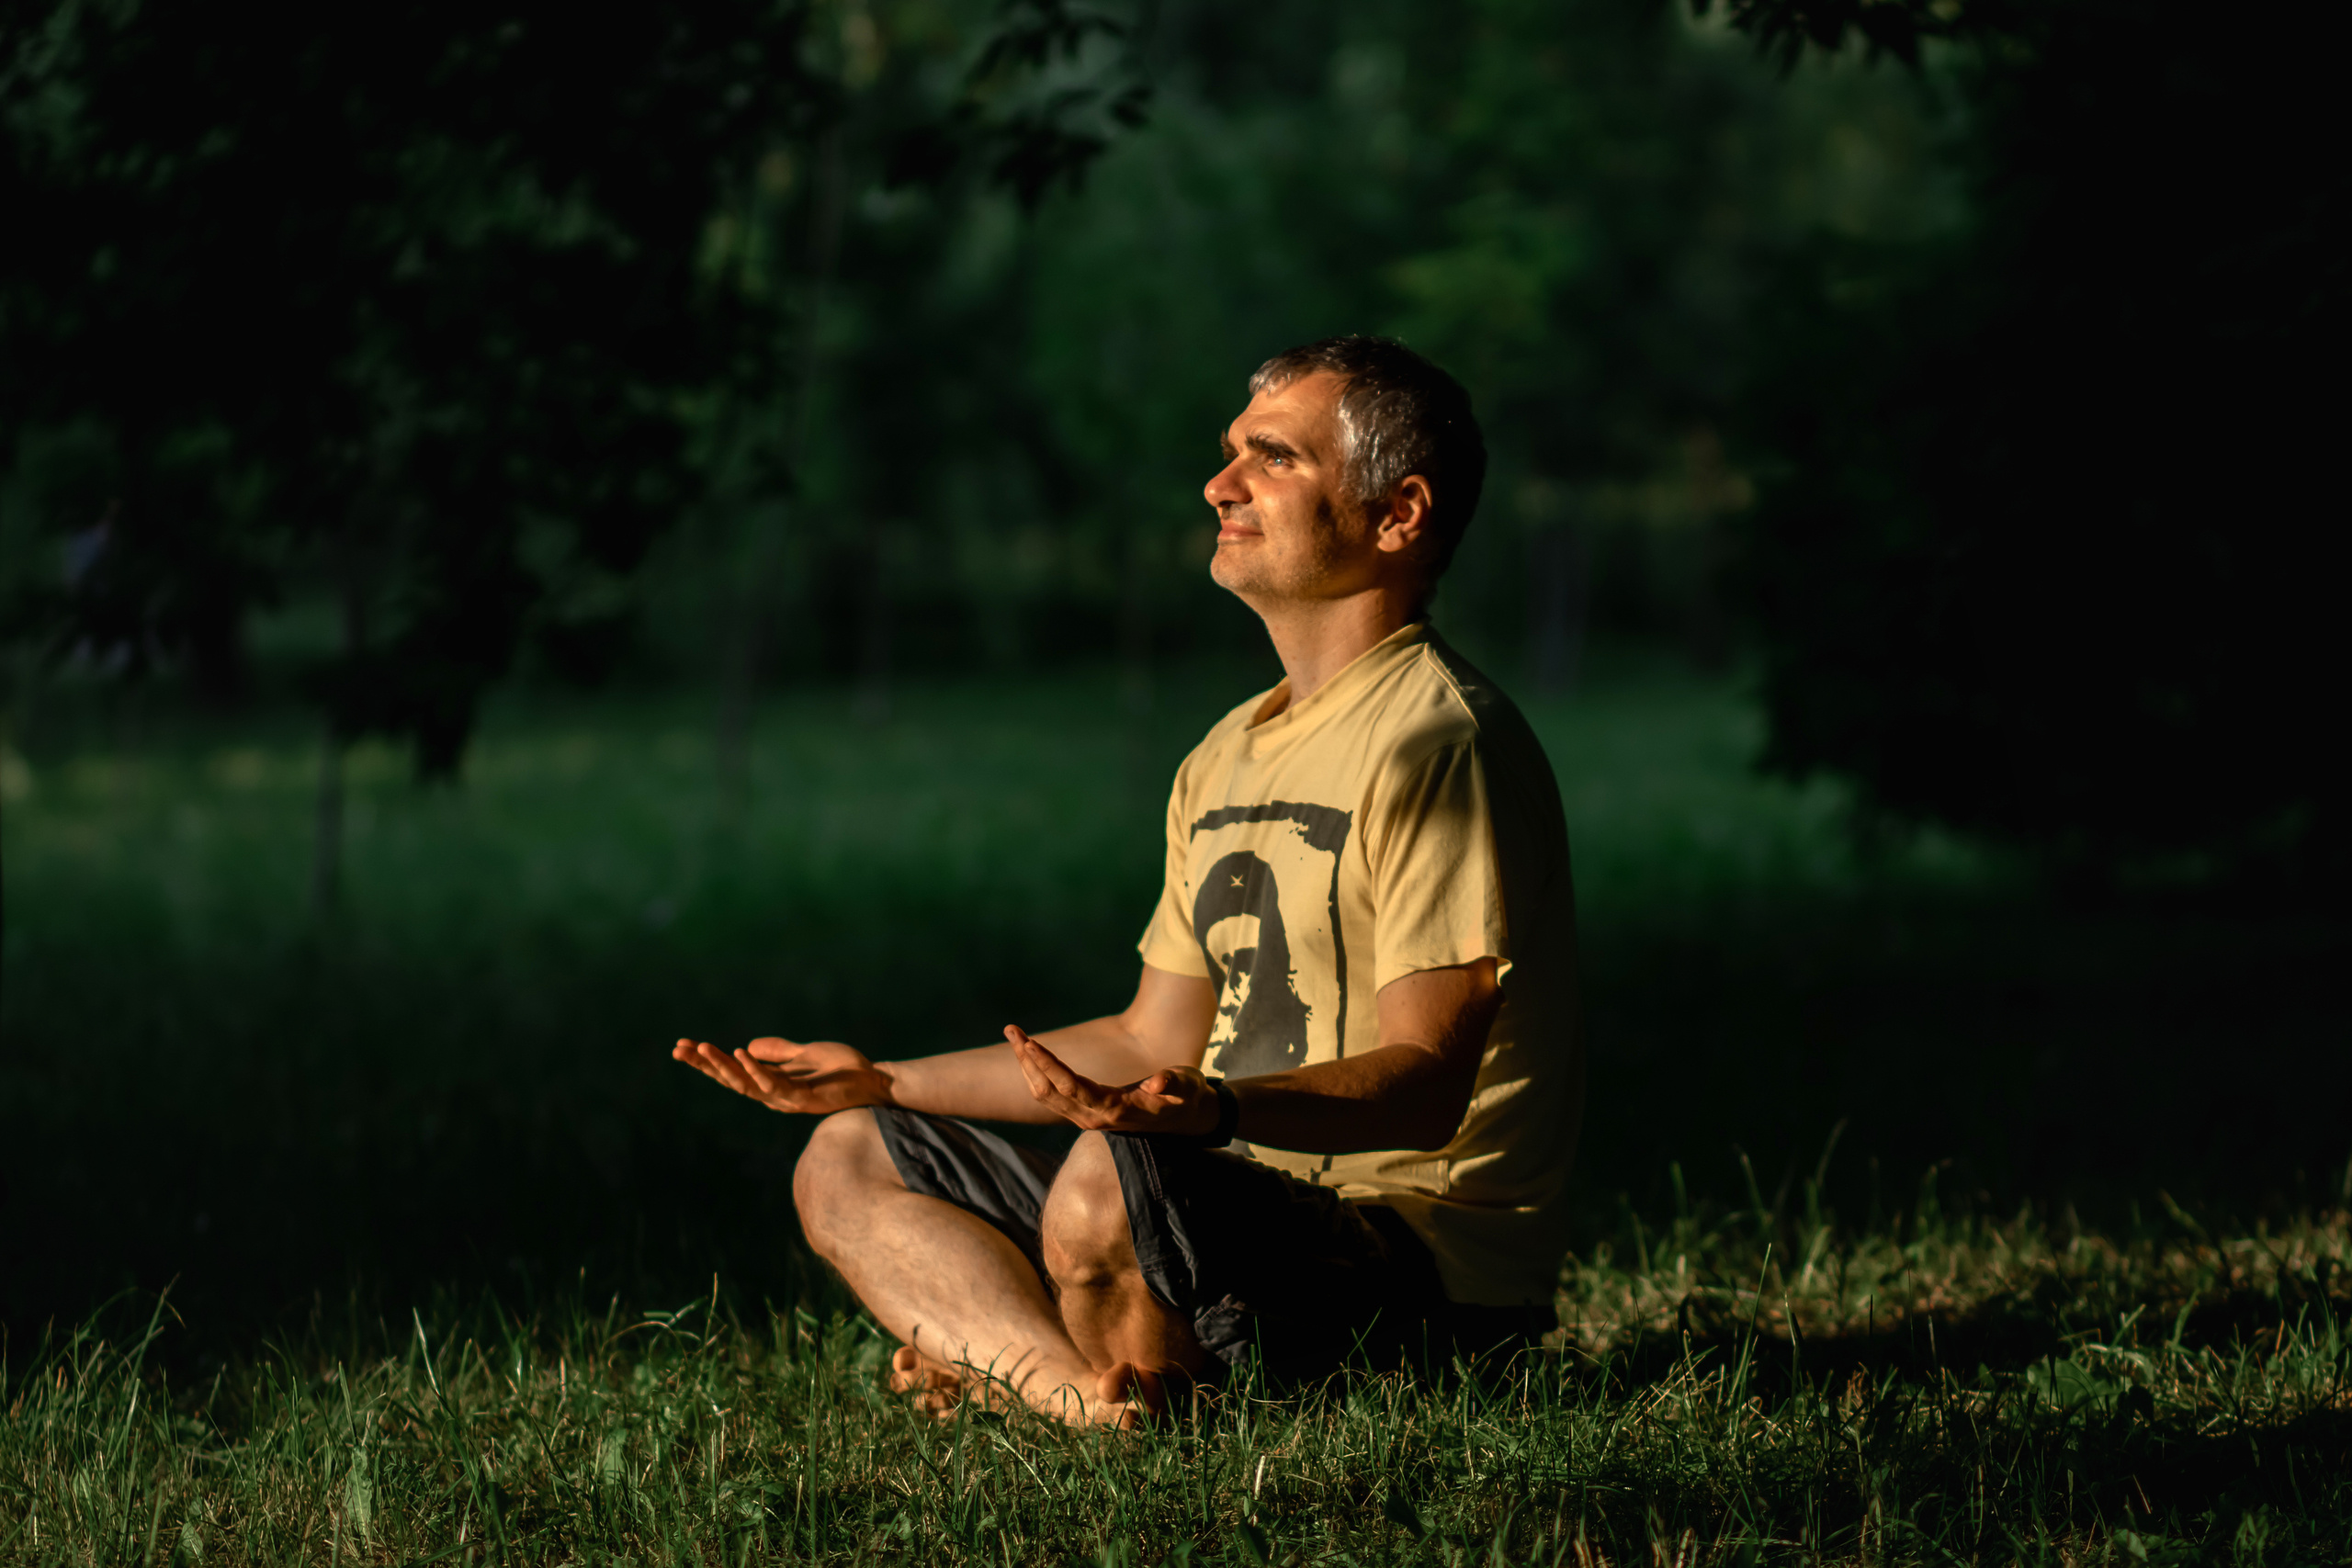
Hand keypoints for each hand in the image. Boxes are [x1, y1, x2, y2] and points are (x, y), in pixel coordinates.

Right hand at [670, 1035, 891, 1115]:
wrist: (873, 1080)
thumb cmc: (842, 1067)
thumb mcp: (805, 1053)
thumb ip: (779, 1051)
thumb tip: (748, 1047)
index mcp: (771, 1082)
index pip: (732, 1073)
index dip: (708, 1062)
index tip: (683, 1046)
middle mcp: (773, 1094)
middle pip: (730, 1080)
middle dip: (704, 1064)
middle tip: (679, 1048)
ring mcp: (786, 1098)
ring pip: (745, 1084)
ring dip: (722, 1066)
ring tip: (702, 1048)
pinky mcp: (802, 1098)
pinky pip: (773, 1084)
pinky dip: (755, 1069)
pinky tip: (741, 1053)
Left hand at [1005, 1025, 1218, 1136]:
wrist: (1186, 1119)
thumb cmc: (1185, 1097)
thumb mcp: (1186, 1087)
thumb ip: (1173, 1083)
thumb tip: (1157, 1082)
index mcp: (1115, 1111)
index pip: (1072, 1087)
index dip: (1049, 1066)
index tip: (1030, 1044)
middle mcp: (1094, 1118)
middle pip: (1048, 1091)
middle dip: (1027, 1060)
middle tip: (1011, 1029)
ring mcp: (1086, 1118)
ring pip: (1044, 1095)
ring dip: (1026, 1066)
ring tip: (1014, 1035)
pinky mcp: (1084, 1112)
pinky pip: (1051, 1096)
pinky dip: (1035, 1073)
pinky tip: (1027, 1055)